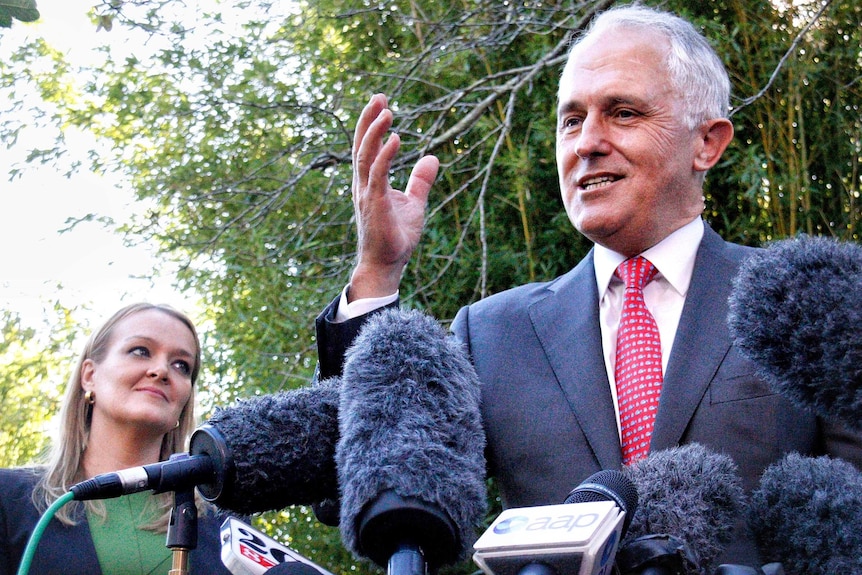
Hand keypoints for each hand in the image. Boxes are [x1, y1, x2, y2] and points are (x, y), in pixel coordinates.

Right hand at [349, 94, 438, 299]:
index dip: (371, 124)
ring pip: (366, 156)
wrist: (387, 264)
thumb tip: (434, 158)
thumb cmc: (396, 237)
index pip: (367, 147)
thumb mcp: (414, 203)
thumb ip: (421, 181)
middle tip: (379, 96)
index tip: (381, 102)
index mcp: (370, 183)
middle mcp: (363, 185)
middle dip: (368, 120)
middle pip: (361, 145)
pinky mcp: (374, 204)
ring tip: (387, 111)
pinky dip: (385, 155)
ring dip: (374, 132)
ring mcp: (366, 194)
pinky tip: (395, 139)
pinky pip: (377, 174)